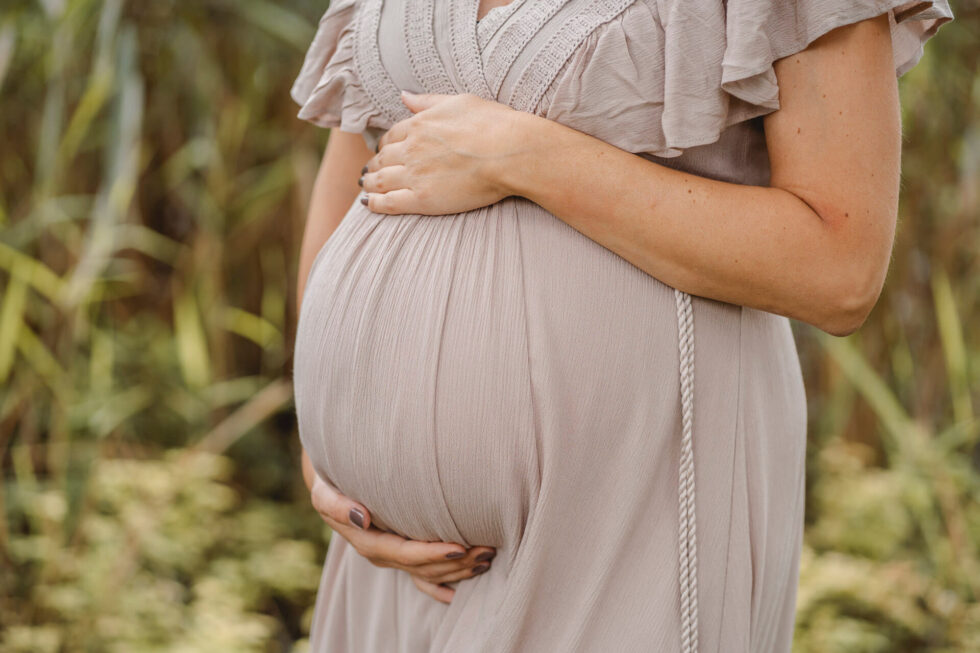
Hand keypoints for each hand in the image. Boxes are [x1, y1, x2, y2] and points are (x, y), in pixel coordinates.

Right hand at [310, 474, 495, 602]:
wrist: (334, 487)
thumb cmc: (332, 484)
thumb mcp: (324, 492)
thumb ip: (338, 505)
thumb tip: (361, 517)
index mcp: (368, 542)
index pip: (404, 553)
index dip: (432, 554)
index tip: (459, 547)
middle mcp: (383, 554)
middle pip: (423, 567)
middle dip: (456, 562)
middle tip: (487, 551)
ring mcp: (393, 557)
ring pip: (428, 573)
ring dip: (458, 570)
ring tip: (487, 558)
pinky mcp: (400, 554)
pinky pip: (422, 579)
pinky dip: (441, 586)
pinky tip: (458, 593)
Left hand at [359, 91, 523, 214]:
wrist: (508, 152)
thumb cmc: (492, 124)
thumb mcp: (458, 101)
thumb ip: (427, 101)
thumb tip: (403, 95)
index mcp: (419, 125)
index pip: (391, 136)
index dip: (384, 145)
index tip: (382, 151)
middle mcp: (411, 149)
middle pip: (382, 158)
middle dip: (373, 165)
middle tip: (368, 171)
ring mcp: (414, 174)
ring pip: (380, 180)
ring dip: (369, 184)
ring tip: (364, 187)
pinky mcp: (422, 199)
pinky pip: (389, 202)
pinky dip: (374, 204)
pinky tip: (368, 204)